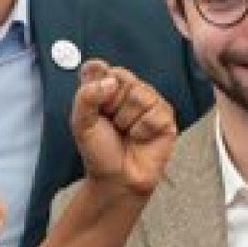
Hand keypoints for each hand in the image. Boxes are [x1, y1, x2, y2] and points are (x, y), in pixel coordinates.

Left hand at [71, 60, 176, 197]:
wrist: (116, 179)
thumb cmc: (99, 150)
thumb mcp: (81, 122)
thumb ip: (86, 95)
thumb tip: (111, 81)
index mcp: (107, 86)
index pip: (100, 68)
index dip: (96, 86)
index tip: (95, 107)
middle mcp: (130, 89)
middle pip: (122, 77)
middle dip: (111, 106)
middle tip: (112, 124)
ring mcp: (150, 102)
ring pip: (140, 94)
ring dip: (127, 120)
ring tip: (126, 132)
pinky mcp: (166, 117)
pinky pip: (155, 112)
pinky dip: (142, 130)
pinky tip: (140, 138)